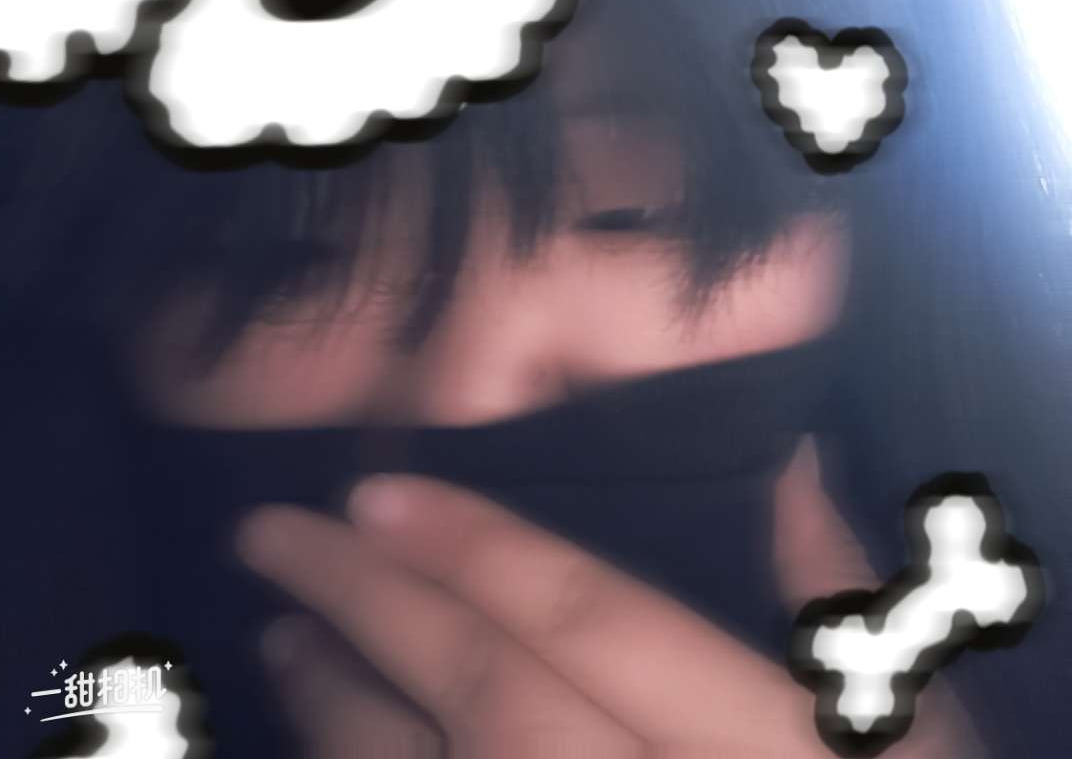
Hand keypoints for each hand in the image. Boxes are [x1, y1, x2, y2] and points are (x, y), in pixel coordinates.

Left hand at [237, 435, 984, 756]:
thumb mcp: (918, 733)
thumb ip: (843, 603)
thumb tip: (785, 461)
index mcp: (759, 744)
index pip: (591, 620)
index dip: (478, 548)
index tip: (374, 489)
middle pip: (488, 696)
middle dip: (370, 606)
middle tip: (272, 534)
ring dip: (339, 710)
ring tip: (283, 632)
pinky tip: (331, 742)